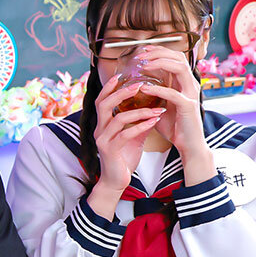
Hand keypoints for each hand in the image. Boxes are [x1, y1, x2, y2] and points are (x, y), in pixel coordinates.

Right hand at [93, 75, 164, 192]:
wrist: (116, 181)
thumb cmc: (123, 158)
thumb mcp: (133, 136)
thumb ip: (139, 122)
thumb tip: (154, 107)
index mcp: (102, 124)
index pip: (102, 101)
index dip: (109, 87)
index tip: (121, 75)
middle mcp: (99, 130)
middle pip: (104, 104)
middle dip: (121, 92)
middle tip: (139, 85)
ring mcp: (102, 140)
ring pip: (117, 119)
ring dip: (139, 112)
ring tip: (156, 108)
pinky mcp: (109, 150)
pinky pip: (125, 135)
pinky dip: (140, 127)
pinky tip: (153, 122)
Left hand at [138, 45, 207, 157]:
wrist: (187, 145)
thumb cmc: (174, 126)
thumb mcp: (160, 105)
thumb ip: (152, 94)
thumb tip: (133, 86)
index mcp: (183, 82)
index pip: (174, 57)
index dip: (159, 51)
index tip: (142, 50)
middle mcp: (190, 84)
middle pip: (178, 57)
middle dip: (159, 52)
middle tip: (141, 54)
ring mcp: (191, 94)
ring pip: (179, 68)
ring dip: (160, 64)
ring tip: (143, 65)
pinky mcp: (188, 107)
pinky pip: (173, 93)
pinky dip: (158, 89)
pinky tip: (144, 89)